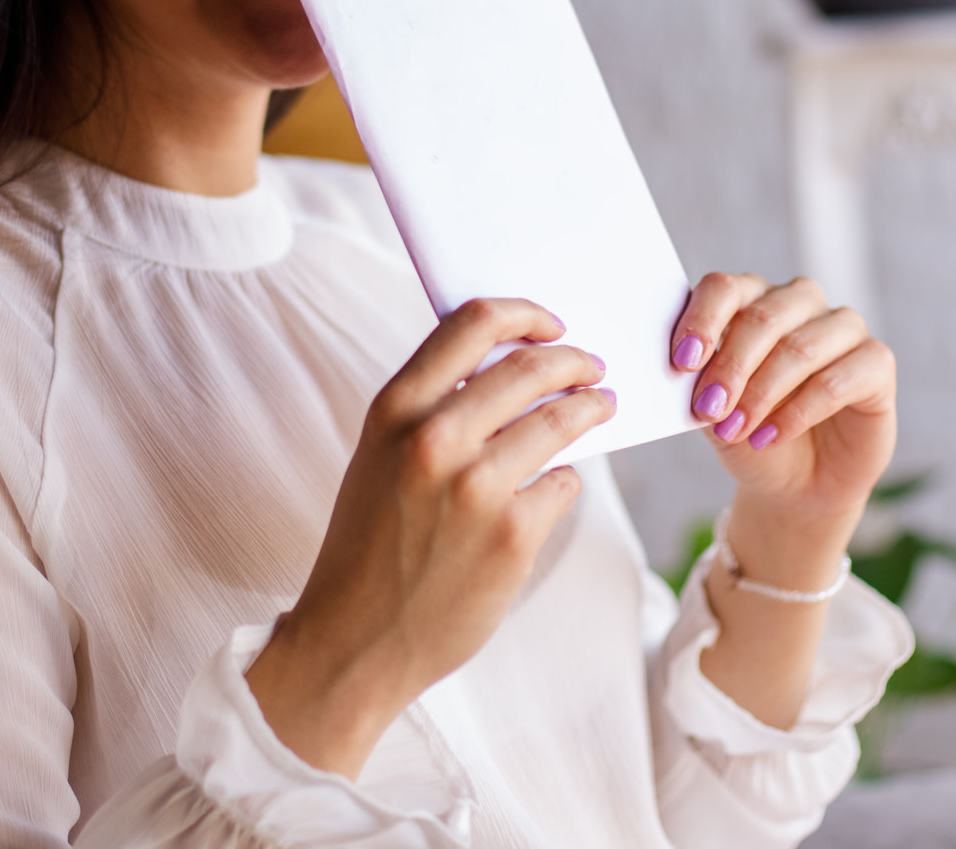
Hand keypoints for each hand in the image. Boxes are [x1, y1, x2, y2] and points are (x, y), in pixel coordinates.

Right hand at [246, 299, 614, 777]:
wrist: (353, 641)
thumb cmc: (369, 545)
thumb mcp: (378, 458)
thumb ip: (430, 410)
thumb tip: (507, 367)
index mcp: (395, 410)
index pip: (472, 323)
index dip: (524, 313)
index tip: (551, 323)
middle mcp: (433, 439)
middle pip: (530, 367)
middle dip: (574, 362)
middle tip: (592, 368)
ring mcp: (476, 488)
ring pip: (561, 423)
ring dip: (590, 410)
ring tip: (602, 408)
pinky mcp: (512, 536)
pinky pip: (562, 485)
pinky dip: (564, 482)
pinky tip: (558, 486)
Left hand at [674, 273, 896, 524]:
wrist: (794, 485)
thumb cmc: (749, 435)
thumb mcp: (713, 413)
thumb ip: (698, 384)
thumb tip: (682, 369)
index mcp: (753, 298)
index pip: (726, 289)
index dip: (702, 321)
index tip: (681, 362)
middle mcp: (800, 303)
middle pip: (763, 316)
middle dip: (731, 367)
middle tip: (708, 410)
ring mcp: (843, 330)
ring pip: (800, 347)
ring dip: (761, 393)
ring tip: (735, 430)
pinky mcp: (877, 364)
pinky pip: (837, 380)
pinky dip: (798, 412)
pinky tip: (771, 436)